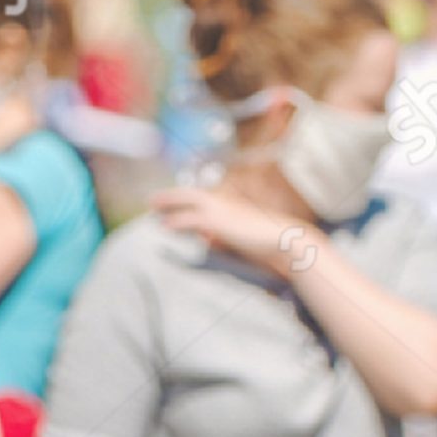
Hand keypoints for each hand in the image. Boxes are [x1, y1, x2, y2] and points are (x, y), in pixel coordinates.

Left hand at [149, 187, 317, 280]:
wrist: (284, 240)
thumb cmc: (267, 242)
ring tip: (152, 206)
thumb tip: (206, 238)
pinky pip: (192, 218)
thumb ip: (222, 236)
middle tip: (153, 200)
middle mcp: (225, 202)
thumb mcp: (241, 238)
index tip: (171, 201)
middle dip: (171, 196)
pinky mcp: (219, 222)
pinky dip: (177, 221)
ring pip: (188, 200)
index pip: (202, 198)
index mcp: (231, 204)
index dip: (186, 199)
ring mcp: (222, 210)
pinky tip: (165, 225)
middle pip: (191, 194)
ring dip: (169, 202)